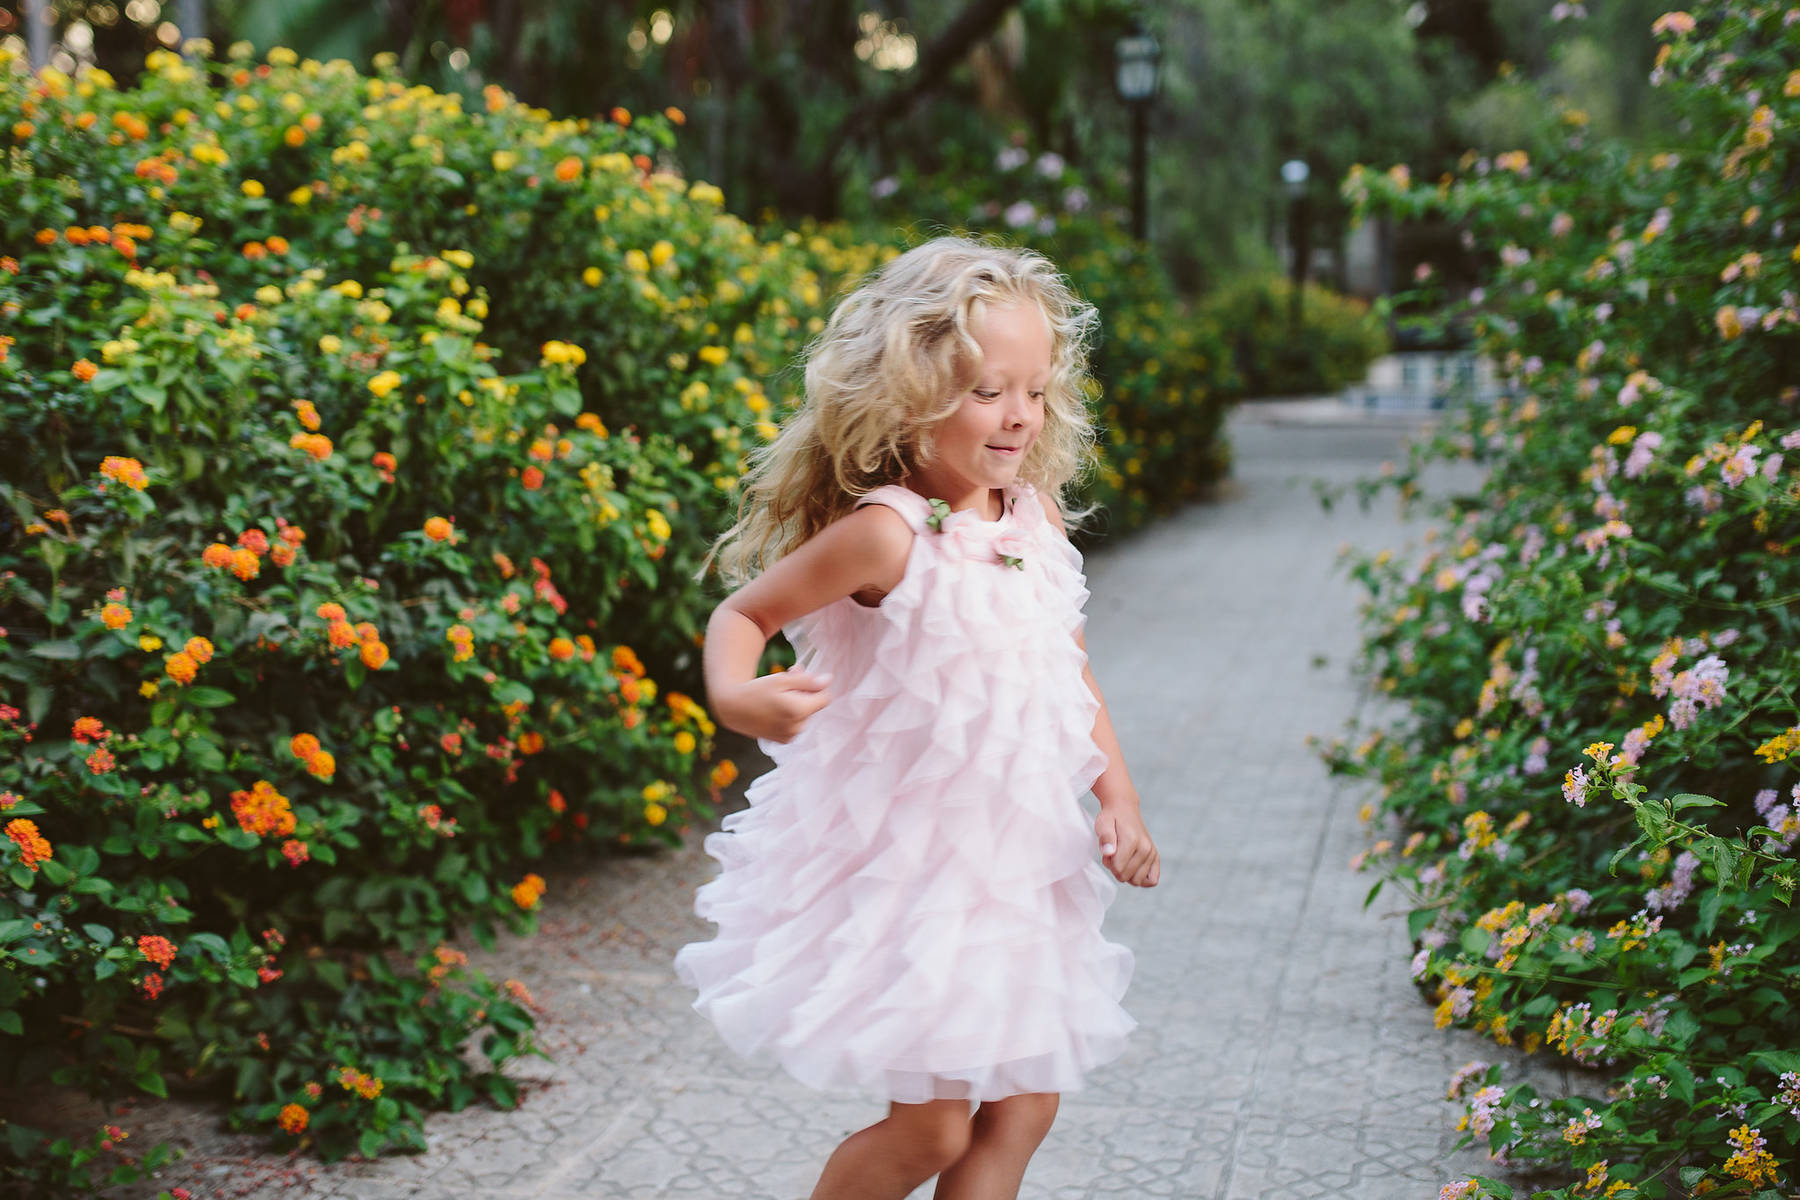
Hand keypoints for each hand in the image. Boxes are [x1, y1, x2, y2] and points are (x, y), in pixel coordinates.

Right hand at [713, 668, 832, 742]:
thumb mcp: (782, 679)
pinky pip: (797, 725)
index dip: (815, 686)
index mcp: (798, 711)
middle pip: (814, 707)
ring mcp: (790, 736)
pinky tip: (774, 709)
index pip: (825, 698)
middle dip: (804, 693)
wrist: (732, 708)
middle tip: (785, 681)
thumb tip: (829, 680)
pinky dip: (790, 716)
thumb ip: (807, 680)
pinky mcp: (784, 741)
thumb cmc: (756, 689)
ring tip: (777, 696)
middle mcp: (796, 727)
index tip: (799, 678)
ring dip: (797, 704)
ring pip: (805, 716)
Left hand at [1096, 805, 1159, 887]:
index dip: (1108, 863)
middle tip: (1113, 855)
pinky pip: (1152, 880)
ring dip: (1126, 874)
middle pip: (1126, 876)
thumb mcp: (1102, 824)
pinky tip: (1133, 869)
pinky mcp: (1155, 856)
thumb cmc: (1111, 818)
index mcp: (1132, 840)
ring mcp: (1152, 853)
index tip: (1107, 853)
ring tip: (1122, 859)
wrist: (1124, 808)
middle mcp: (1145, 848)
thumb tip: (1109, 853)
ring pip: (1137, 881)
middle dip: (1115, 869)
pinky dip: (1141, 879)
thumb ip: (1105, 838)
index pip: (1118, 869)